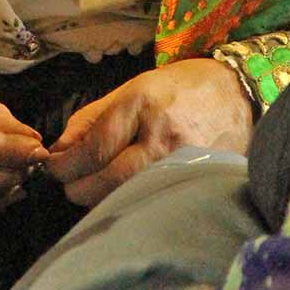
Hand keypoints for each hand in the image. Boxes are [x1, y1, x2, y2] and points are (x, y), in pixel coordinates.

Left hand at [45, 59, 252, 208]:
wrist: (237, 94)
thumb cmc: (180, 87)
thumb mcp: (133, 88)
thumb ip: (94, 116)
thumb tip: (60, 147)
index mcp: (141, 103)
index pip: (95, 146)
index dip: (67, 163)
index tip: (52, 168)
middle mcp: (160, 135)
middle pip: (107, 180)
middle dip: (78, 186)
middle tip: (69, 181)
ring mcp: (179, 163)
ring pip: (125, 197)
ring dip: (100, 197)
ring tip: (93, 186)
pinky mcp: (192, 182)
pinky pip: (149, 202)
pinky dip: (128, 202)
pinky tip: (122, 194)